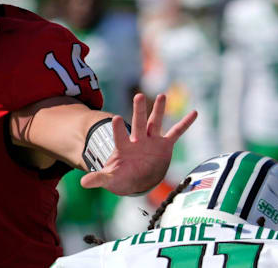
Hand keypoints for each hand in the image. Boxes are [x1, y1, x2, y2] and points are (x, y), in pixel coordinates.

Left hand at [80, 93, 196, 195]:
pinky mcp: (164, 146)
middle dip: (139, 111)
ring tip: (161, 95)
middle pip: (138, 123)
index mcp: (123, 148)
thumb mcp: (110, 179)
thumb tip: (83, 183)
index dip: (118, 129)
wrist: (136, 180)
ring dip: (158, 110)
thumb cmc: (121, 178)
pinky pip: (176, 133)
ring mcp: (151, 141)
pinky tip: (194, 113)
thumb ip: (99, 179)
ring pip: (155, 123)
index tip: (116, 118)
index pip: (120, 136)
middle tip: (138, 96)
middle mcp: (137, 140)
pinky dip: (185, 124)